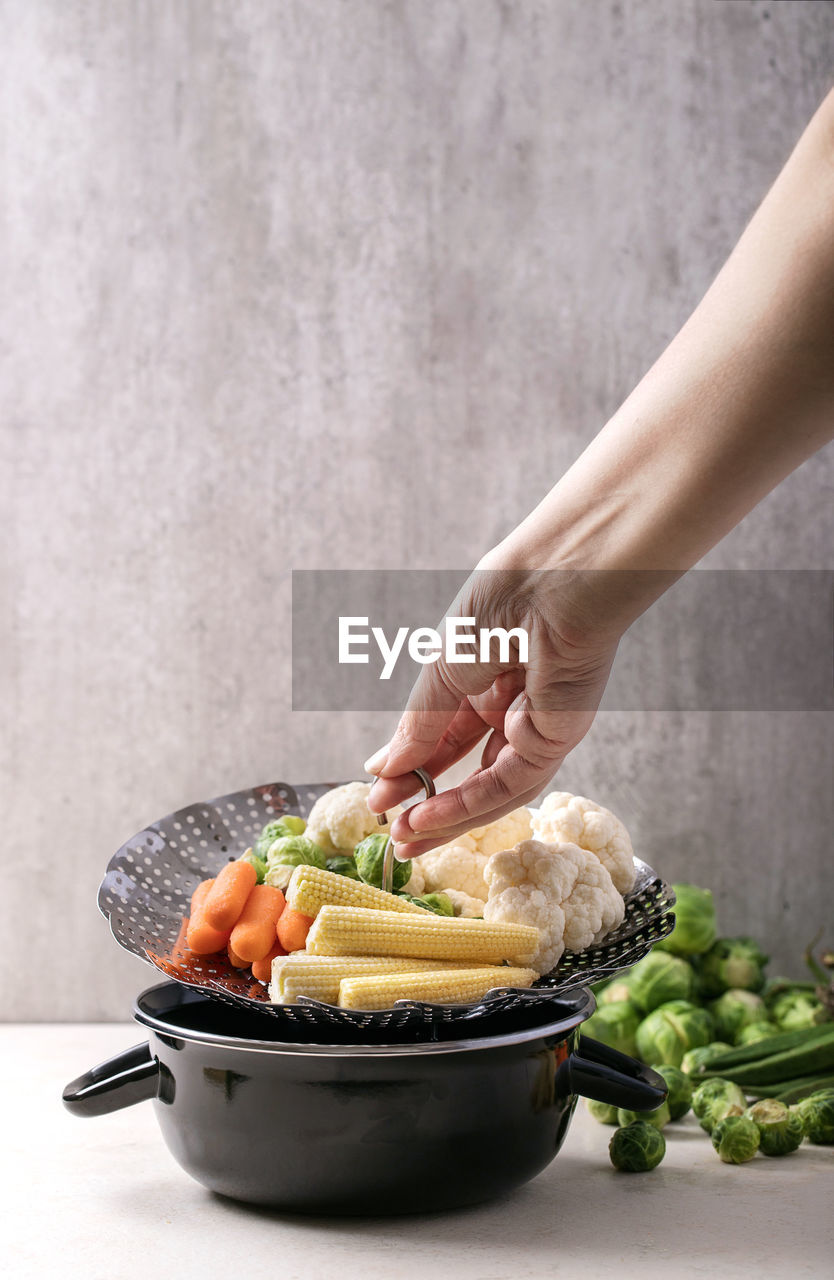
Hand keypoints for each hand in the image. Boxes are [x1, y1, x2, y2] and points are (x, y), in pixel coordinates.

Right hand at [365, 566, 623, 857]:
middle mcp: (510, 706)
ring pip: (490, 788)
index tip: (376, 795)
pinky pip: (511, 783)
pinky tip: (432, 814)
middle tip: (390, 833)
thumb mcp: (441, 665)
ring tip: (406, 837)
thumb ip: (418, 722)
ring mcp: (536, 725)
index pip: (443, 735)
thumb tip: (384, 769)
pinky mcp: (557, 739)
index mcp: (482, 677)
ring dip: (447, 816)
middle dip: (427, 802)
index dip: (410, 767)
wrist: (555, 581)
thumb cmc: (502, 601)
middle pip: (467, 768)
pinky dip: (471, 804)